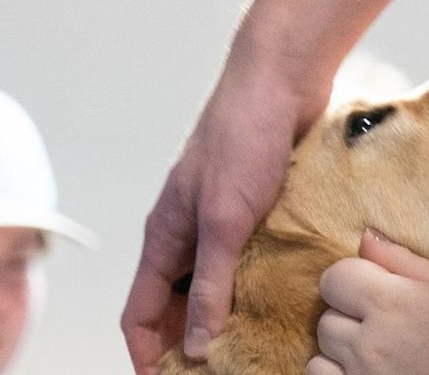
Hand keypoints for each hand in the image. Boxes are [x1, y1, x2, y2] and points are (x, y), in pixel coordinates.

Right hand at [121, 57, 323, 371]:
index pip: (140, 313)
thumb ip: (210, 282)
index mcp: (165, 236)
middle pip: (178, 305)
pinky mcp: (260, 209)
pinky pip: (252, 259)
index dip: (149, 354)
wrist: (282, 82)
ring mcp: (225, 220)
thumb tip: (196, 343)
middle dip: (192, 341)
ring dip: (232, 314)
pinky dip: (262, 285)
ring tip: (260, 344)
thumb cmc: (245, 138)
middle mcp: (190, 232)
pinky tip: (288, 301)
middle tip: (227, 369)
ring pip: (218, 283)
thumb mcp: (225, 219)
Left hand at [306, 230, 428, 374]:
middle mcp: (371, 343)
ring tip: (377, 354)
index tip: (372, 289)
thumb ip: (403, 263)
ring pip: (319, 358)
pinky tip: (373, 373)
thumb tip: (366, 238)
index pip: (334, 278)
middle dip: (349, 317)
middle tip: (386, 324)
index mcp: (393, 303)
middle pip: (327, 318)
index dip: (352, 280)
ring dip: (341, 354)